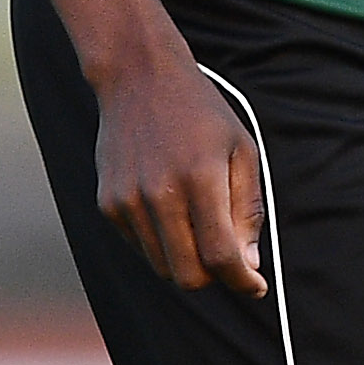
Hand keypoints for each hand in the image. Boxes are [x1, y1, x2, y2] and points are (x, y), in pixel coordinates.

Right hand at [92, 34, 267, 295]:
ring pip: (163, 267)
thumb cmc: (201, 113)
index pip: (219, 256)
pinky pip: (141, 248)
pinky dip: (162, 244)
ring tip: (200, 224)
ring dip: (188, 261)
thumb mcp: (242, 149)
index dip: (241, 281)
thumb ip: (247, 209)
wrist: (138, 77)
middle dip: (215, 276)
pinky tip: (171, 208)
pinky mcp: (108, 204)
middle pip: (188, 275)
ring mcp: (128, 201)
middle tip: (229, 256)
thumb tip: (248, 263)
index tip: (255, 286)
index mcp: (200, 178)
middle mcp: (159, 194)